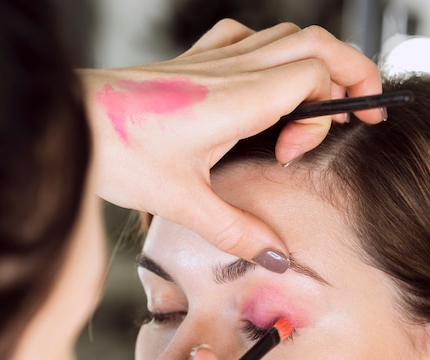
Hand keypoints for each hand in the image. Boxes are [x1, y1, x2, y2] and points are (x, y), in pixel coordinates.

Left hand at [83, 20, 381, 266]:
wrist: (72, 120)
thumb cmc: (118, 150)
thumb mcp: (183, 202)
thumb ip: (237, 230)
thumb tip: (276, 255)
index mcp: (239, 99)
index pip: (317, 74)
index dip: (336, 105)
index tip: (317, 146)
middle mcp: (233, 69)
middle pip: (316, 43)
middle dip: (350, 72)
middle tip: (357, 110)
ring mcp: (213, 59)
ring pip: (286, 35)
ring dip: (313, 64)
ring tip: (308, 110)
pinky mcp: (195, 61)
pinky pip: (248, 38)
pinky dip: (272, 53)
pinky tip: (263, 84)